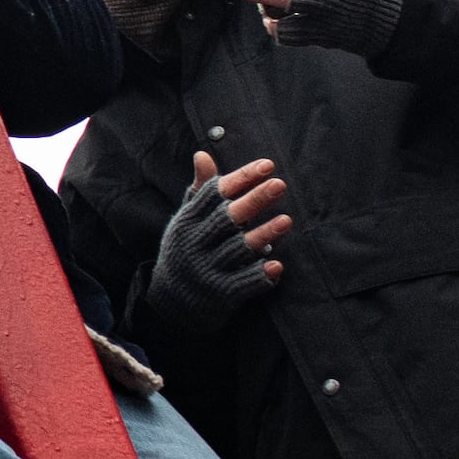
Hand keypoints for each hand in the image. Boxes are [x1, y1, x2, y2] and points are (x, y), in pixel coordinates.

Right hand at [151, 149, 292, 316]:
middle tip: (280, 184)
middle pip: (226, 218)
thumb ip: (199, 192)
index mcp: (186, 222)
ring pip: (238, 250)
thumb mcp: (187, 221)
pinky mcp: (219, 294)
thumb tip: (202, 155)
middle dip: (254, 200)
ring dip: (263, 235)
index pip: (214, 194)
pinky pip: (243, 283)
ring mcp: (205, 270)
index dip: (241, 178)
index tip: (267, 165)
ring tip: (286, 221)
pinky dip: (259, 276)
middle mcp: (193, 244)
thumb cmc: (186, 251)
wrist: (171, 303)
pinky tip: (276, 266)